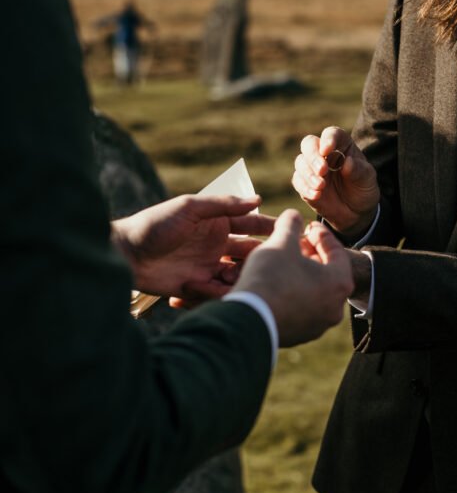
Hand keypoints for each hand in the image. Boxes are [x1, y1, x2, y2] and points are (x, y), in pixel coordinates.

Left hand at [111, 194, 274, 299]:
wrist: (124, 254)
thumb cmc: (154, 224)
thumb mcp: (189, 207)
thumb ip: (223, 204)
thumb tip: (257, 199)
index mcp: (218, 222)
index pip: (252, 225)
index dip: (273, 228)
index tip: (295, 232)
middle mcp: (217, 244)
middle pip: (251, 253)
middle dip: (264, 258)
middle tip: (277, 264)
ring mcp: (208, 266)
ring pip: (239, 274)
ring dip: (245, 277)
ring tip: (251, 281)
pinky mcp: (197, 287)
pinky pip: (220, 292)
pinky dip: (225, 293)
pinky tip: (228, 293)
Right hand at [235, 210, 353, 346]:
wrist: (247, 319)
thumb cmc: (270, 277)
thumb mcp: (281, 241)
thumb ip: (291, 223)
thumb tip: (293, 215)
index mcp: (339, 283)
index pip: (336, 251)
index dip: (321, 234)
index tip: (308, 226)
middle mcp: (334, 308)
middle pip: (329, 273)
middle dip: (313, 254)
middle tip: (298, 242)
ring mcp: (318, 325)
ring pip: (315, 292)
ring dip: (303, 274)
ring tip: (286, 261)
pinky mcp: (300, 335)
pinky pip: (301, 308)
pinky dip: (294, 293)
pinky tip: (277, 282)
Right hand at [292, 126, 379, 238]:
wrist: (356, 211)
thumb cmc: (363, 188)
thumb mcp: (367, 179)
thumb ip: (359, 170)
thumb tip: (347, 162)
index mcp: (341, 145)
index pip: (331, 134)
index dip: (328, 139)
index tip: (327, 150)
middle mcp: (323, 153)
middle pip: (309, 144)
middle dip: (313, 156)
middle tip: (322, 170)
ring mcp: (312, 168)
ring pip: (300, 162)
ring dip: (308, 174)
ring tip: (321, 186)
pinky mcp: (305, 184)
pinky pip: (298, 181)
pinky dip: (305, 188)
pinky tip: (316, 195)